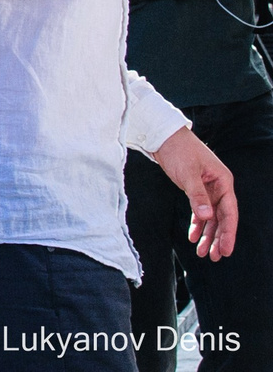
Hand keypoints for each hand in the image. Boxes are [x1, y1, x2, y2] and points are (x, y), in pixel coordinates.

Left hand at [153, 126, 239, 260]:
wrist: (162, 135)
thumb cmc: (178, 150)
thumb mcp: (188, 173)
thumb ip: (197, 196)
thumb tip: (207, 217)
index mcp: (223, 182)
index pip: (230, 212)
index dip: (228, 233)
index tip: (226, 250)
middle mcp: (219, 187)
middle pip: (222, 218)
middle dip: (219, 238)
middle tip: (215, 257)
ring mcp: (208, 189)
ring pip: (211, 217)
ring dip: (207, 234)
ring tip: (203, 253)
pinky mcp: (196, 190)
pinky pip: (199, 211)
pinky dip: (197, 224)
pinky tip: (193, 237)